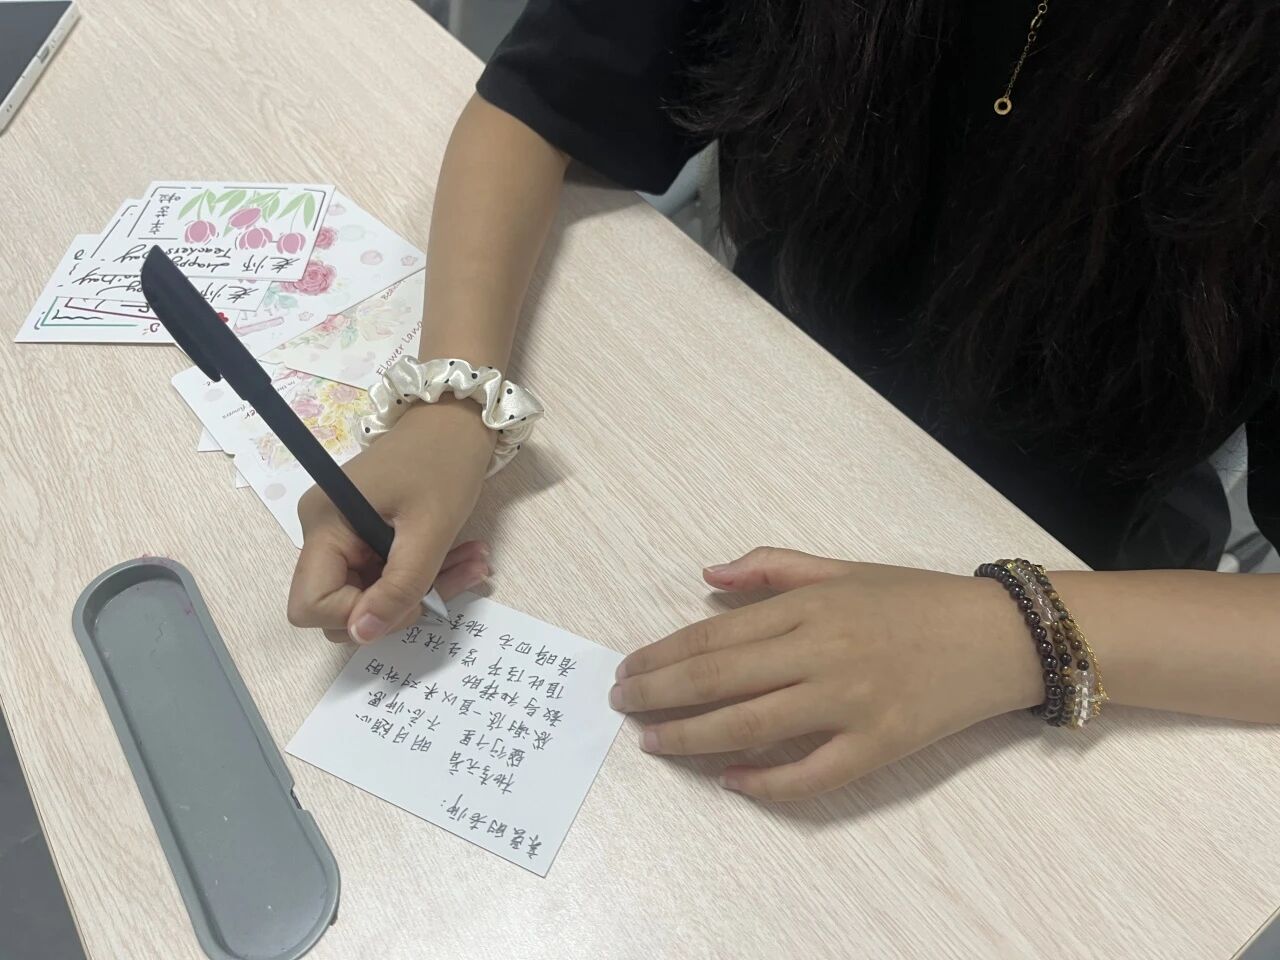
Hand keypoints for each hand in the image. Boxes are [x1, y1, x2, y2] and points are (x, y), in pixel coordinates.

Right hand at [287, 400, 494, 643]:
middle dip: (398, 605)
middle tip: (453, 580)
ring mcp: (344, 533)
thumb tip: (363, 634)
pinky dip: (425, 573)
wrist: (456, 417)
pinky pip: (388, 573)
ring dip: (423, 590)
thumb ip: (399, 586)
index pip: (310, 605)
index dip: (357, 616)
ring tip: (473, 563)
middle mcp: (324, 532)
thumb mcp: (430, 529)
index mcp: (325, 525)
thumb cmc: (444, 461)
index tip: (409, 599)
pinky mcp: (366, 533)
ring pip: (372, 593)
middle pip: (341, 604)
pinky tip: (464, 556)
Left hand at [609, 547, 1041, 800]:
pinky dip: (766, 782)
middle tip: (621, 706)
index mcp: (810, 606)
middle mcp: (822, 653)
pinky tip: (730, 781)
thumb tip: (705, 576)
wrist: (1000, 636)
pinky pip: (811, 774)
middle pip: (720, 680)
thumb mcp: (842, 567)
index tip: (629, 670)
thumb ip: (771, 569)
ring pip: (751, 726)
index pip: (714, 635)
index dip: (662, 656)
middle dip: (659, 695)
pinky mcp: (879, 746)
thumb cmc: (914, 597)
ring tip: (652, 741)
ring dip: (691, 737)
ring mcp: (850, 703)